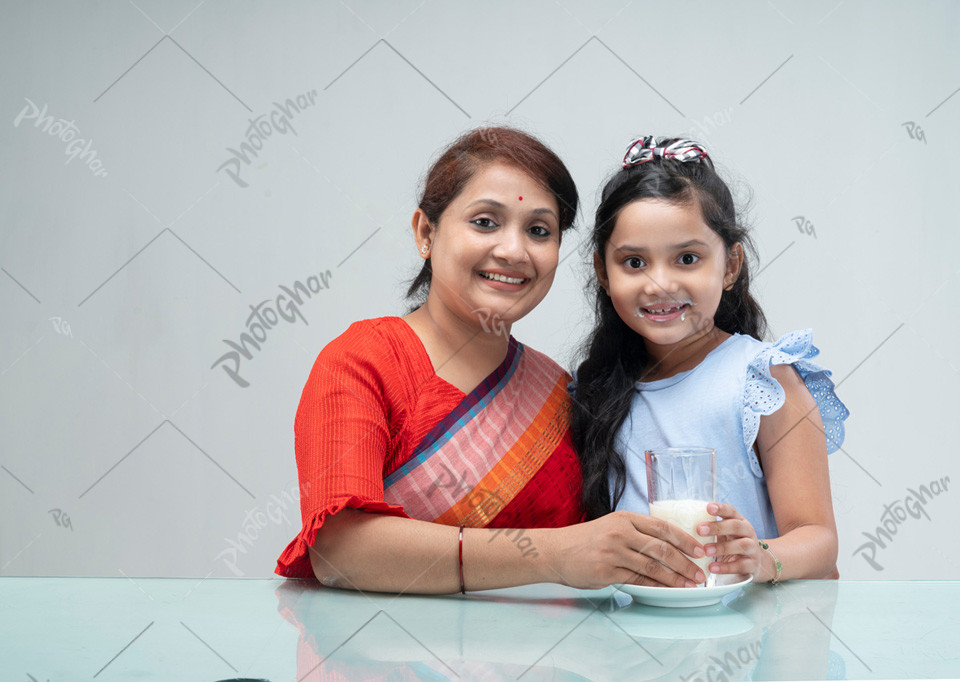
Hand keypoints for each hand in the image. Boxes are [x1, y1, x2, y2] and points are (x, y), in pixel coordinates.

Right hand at [543, 510, 706, 588]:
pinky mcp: (607, 571)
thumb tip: (668, 546)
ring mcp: (614, 552)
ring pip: (653, 566)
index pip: (662, 527)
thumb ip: (636, 532)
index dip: (685, 539)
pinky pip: (638, 580)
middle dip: (685, 562)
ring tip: (689, 585)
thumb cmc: (586, 540)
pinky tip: (667, 591)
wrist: (556, 551)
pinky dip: (656, 586)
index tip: (701, 550)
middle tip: (700, 574)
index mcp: (625, 518)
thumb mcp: (611, 526)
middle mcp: (621, 532)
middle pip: (661, 548)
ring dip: (675, 578)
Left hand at [697, 502, 765, 579]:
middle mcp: (748, 532)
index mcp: (739, 521)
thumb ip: (711, 527)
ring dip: (721, 547)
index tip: (708, 507)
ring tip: (705, 551)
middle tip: (699, 530)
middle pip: (735, 526)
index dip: (720, 508)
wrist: (757, 563)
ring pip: (740, 545)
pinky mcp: (753, 565)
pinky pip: (741, 565)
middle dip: (717, 527)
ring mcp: (752, 548)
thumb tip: (682, 521)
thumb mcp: (725, 533)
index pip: (731, 511)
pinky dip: (726, 567)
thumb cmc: (733, 544)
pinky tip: (712, 567)